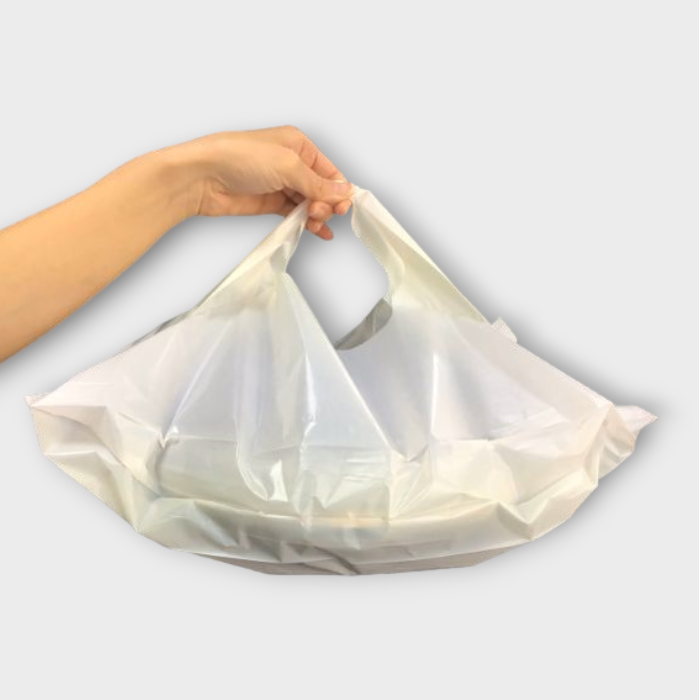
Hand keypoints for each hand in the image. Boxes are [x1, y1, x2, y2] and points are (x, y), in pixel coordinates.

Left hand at [170, 126, 353, 239]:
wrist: (201, 177)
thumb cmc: (239, 158)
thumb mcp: (287, 166)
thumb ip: (318, 183)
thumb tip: (345, 192)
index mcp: (298, 144)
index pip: (329, 170)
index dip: (339, 190)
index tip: (342, 208)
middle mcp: (291, 163)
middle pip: (322, 189)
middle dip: (325, 203)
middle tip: (317, 213)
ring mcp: (280, 184)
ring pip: (309, 203)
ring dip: (316, 215)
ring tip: (312, 223)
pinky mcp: (269, 203)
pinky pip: (294, 214)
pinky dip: (306, 223)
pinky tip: (316, 232)